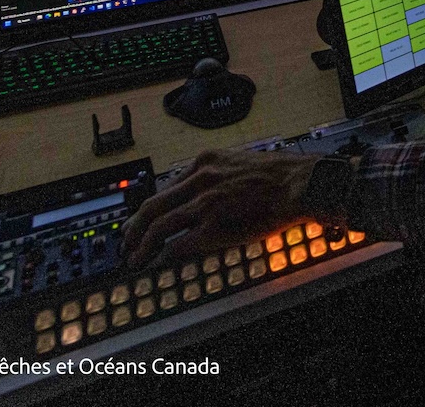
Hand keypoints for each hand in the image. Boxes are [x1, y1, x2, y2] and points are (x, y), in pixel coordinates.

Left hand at [122, 149, 316, 267]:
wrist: (299, 182)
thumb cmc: (278, 175)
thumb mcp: (237, 163)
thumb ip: (214, 176)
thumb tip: (199, 196)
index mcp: (204, 161)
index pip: (164, 186)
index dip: (148, 207)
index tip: (139, 219)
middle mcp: (199, 178)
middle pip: (153, 205)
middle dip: (134, 227)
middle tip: (126, 242)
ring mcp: (205, 201)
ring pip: (160, 225)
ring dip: (143, 244)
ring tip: (136, 259)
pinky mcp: (214, 224)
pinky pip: (181, 243)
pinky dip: (166, 254)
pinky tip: (161, 262)